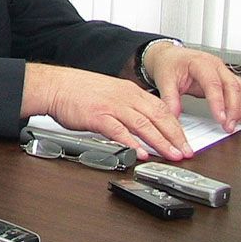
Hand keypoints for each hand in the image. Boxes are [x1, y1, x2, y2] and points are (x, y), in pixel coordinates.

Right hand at [23, 63, 192, 160]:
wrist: (54, 86)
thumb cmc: (77, 90)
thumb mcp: (109, 92)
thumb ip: (126, 107)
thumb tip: (141, 126)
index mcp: (129, 91)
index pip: (161, 108)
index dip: (176, 127)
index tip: (184, 141)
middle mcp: (124, 97)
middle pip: (158, 117)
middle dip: (175, 137)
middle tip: (186, 152)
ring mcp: (112, 106)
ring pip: (144, 125)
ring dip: (160, 142)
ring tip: (171, 155)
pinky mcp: (98, 116)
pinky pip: (119, 131)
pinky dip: (132, 143)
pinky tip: (140, 153)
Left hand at [142, 43, 240, 132]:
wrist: (169, 56)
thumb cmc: (169, 64)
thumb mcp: (165, 80)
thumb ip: (170, 98)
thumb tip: (174, 115)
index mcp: (199, 62)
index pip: (213, 83)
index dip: (218, 102)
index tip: (220, 119)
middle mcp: (215, 65)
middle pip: (232, 86)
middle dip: (234, 108)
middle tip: (228, 126)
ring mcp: (223, 70)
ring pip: (240, 88)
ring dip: (240, 108)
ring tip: (232, 124)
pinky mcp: (226, 78)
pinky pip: (240, 90)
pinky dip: (240, 104)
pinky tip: (235, 116)